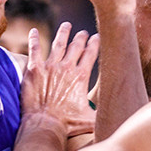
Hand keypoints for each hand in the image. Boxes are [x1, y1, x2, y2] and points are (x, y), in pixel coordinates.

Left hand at [22, 22, 98, 137]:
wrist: (45, 124)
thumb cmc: (68, 124)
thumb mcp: (90, 119)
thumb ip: (102, 115)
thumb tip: (117, 118)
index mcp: (81, 76)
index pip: (90, 54)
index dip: (94, 44)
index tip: (96, 38)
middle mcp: (67, 67)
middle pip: (76, 46)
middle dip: (81, 37)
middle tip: (83, 33)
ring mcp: (50, 66)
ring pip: (58, 43)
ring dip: (63, 33)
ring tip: (66, 25)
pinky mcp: (34, 69)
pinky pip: (34, 49)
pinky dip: (34, 39)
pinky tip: (33, 31)